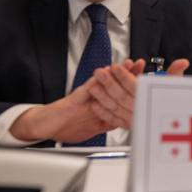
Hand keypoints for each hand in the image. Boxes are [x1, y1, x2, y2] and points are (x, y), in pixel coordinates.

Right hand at [10, 59, 147, 142]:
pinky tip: (106, 71)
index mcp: (101, 105)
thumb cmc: (66, 126)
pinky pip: (89, 87)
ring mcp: (86, 97)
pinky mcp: (76, 97)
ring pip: (104, 82)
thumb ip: (107, 123)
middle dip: (129, 75)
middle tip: (140, 64)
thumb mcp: (93, 129)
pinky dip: (98, 80)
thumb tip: (120, 123)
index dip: (133, 87)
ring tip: (128, 63)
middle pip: (115, 84)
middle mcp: (95, 98)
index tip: (146, 80)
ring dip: (116, 72)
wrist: (46, 126)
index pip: (120, 95)